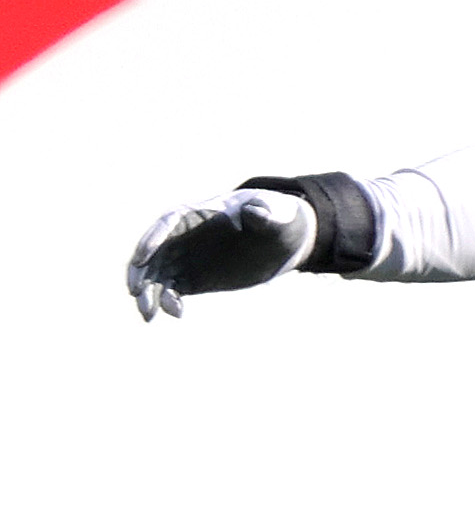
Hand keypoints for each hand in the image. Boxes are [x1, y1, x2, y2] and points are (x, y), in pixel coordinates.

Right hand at [126, 189, 316, 320]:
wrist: (285, 240)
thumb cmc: (279, 218)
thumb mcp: (277, 215)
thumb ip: (264, 214)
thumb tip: (253, 212)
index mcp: (199, 213)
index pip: (167, 223)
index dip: (152, 240)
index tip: (142, 258)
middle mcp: (185, 235)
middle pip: (154, 252)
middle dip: (141, 273)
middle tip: (136, 294)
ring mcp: (187, 258)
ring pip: (158, 275)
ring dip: (149, 293)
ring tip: (149, 315)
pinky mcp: (194, 278)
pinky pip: (173, 290)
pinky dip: (169, 301)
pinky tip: (176, 313)